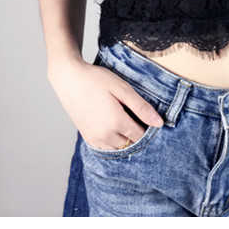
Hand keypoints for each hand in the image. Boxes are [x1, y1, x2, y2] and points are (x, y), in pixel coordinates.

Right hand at [49, 59, 164, 149]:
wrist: (68, 79)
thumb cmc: (95, 80)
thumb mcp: (122, 88)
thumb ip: (141, 107)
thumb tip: (159, 123)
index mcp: (117, 122)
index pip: (142, 136)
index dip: (148, 129)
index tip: (149, 119)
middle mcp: (106, 135)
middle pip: (131, 144)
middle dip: (138, 136)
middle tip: (138, 120)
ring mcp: (95, 138)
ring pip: (119, 149)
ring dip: (126, 140)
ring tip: (126, 123)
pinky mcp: (87, 137)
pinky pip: (105, 148)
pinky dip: (113, 142)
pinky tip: (114, 129)